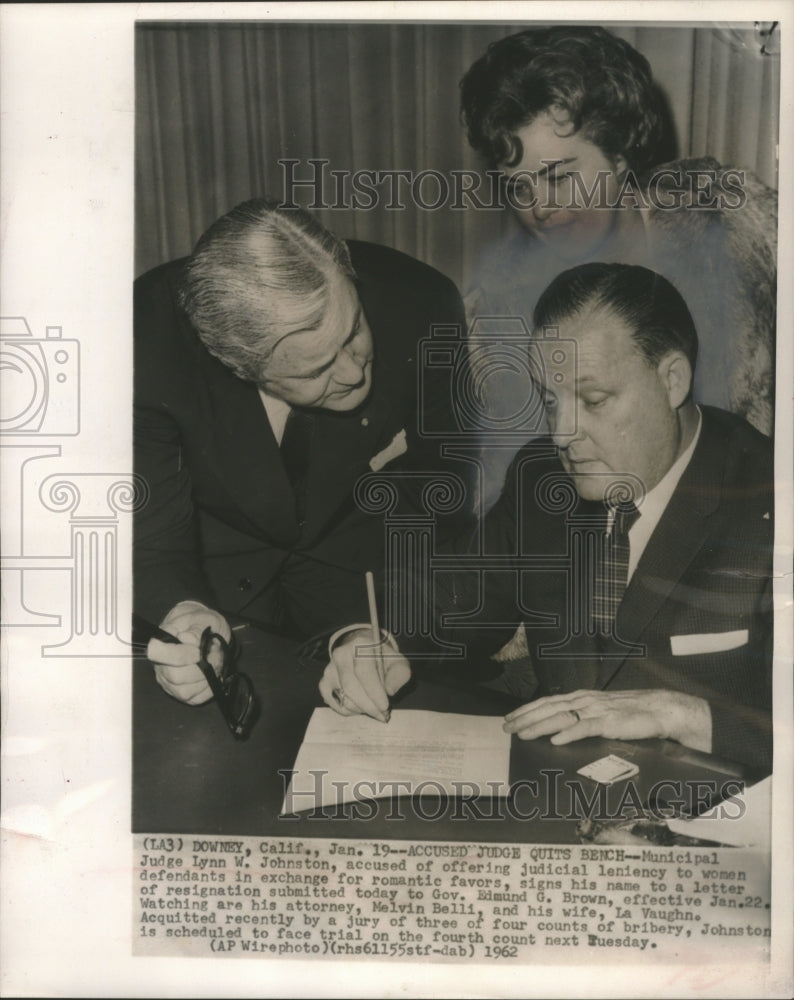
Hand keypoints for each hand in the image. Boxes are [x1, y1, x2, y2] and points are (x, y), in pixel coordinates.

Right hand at [148, 601, 231, 704]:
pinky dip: (209, 688)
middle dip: (201, 667)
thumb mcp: (203, 619)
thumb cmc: (202, 624)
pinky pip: (195, 698)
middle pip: (175, 676)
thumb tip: (186, 639)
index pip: (158, 653)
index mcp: (161, 642)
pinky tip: (213, 675)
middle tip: (215, 655)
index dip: (181, 655)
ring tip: (215, 662)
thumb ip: (195, 629)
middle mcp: (160, 665)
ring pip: (185, 691)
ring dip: (207, 678)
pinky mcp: (182, 694)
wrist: (207, 631)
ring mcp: (169, 682)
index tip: (198, 651)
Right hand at [319, 627, 410, 721]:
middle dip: (369, 706)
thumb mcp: (398, 662)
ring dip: (360, 709)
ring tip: (374, 709)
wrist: (362, 651)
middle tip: (383, 715)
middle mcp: (341, 654)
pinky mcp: (324, 681)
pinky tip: (360, 708)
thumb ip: (399, 674)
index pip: (364, 672)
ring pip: (342, 697)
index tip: (385, 707)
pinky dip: (347, 710)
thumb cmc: (382, 658)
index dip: (374, 692)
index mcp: (360, 644)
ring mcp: (329, 668)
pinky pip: (333, 702)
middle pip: (351, 687)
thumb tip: (389, 691)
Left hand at [503, 689, 711, 752]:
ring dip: (539, 726)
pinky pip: (585, 727)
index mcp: (581, 698)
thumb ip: (581, 717)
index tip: (510, 717)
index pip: (547, 702)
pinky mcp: (609, 722)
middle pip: (548, 708)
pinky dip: (569, 733)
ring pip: (561, 716)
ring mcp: (596, 710)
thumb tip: (558, 728)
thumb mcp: (600, 712)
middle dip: (525, 717)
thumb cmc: (629, 714)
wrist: (659, 709)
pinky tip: (556, 740)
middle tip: (507, 728)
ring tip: (523, 734)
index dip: (527, 709)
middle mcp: (584, 700)